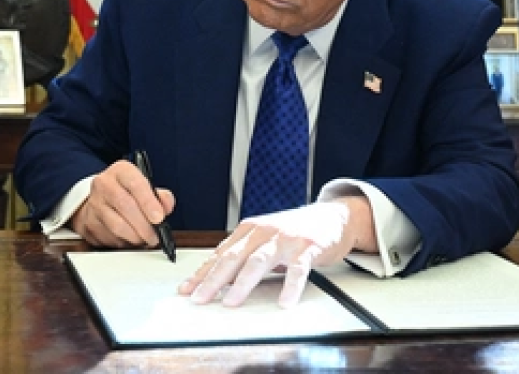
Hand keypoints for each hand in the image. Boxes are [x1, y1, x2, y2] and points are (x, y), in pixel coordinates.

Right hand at [69, 160, 174, 247]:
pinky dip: (123, 243)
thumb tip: (166, 206)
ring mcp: (94, 204)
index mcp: (121, 171)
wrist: (100, 200)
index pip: (135, 184)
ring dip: (135, 237)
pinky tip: (129, 240)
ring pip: (116, 225)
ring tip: (144, 239)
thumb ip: (160, 196)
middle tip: (155, 236)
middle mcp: (104, 184)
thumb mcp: (145, 187)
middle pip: (125, 205)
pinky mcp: (89, 223)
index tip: (159, 217)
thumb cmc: (127, 193)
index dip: (148, 202)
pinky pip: (109, 238)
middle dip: (144, 225)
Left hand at [180, 197, 374, 308]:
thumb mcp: (264, 238)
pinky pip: (298, 270)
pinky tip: (284, 302)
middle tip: (200, 299)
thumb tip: (213, 276)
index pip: (220, 254)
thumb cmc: (294, 231)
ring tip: (231, 302)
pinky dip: (290, 287)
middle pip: (234, 257)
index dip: (202, 273)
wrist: (331, 216)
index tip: (186, 290)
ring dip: (243, 283)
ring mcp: (285, 239)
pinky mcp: (308, 247)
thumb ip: (242, 254)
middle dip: (214, 280)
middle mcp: (264, 232)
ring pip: (259, 261)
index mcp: (250, 230)